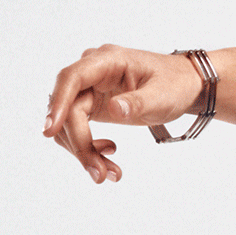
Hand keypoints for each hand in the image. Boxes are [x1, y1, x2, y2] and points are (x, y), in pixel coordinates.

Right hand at [41, 44, 203, 182]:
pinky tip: (109, 154)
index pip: (72, 79)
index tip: (51, 131)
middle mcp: (93, 72)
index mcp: (108, 60)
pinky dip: (87, 147)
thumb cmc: (175, 84)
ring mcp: (90, 88)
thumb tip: (114, 108)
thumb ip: (138, 102)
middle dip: (79, 143)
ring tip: (110, 172)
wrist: (185, 85)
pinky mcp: (91, 104)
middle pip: (68, 108)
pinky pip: (77, 127)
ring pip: (68, 123)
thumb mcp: (163, 95)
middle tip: (100, 174)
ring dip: (83, 151)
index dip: (58, 104)